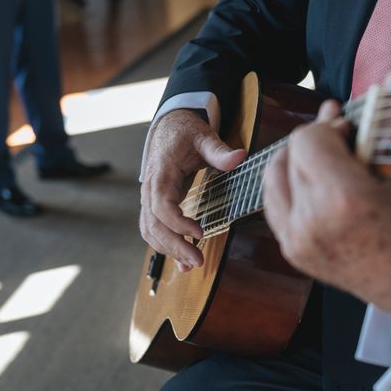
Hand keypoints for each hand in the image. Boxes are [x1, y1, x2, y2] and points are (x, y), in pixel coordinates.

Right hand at [140, 109, 245, 270]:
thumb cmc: (185, 132)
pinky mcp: (154, 204)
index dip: (178, 222)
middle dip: (174, 245)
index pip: (161, 204)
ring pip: (150, 230)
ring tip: (191, 264)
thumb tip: (241, 156)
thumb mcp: (204, 136)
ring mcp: (149, 197)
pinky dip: (165, 246)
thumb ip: (219, 151)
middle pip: (154, 224)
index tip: (199, 233)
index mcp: (161, 172)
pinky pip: (154, 229)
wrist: (169, 126)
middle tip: (198, 260)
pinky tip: (181, 261)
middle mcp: (150, 187)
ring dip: (169, 250)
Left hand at [263, 101, 390, 316]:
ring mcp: (297, 241)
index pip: (309, 139)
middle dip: (315, 139)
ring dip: (297, 160)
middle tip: (342, 137)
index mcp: (343, 201)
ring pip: (274, 177)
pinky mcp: (292, 252)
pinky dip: (289, 185)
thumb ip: (385, 126)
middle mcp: (311, 223)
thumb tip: (390, 75)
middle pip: (290, 155)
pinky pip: (274, 202)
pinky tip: (313, 181)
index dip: (329, 126)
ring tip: (326, 157)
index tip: (351, 129)